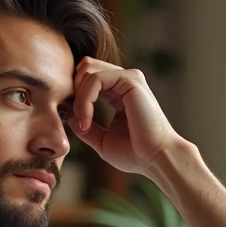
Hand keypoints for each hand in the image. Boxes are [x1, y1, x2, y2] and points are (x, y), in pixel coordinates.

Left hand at [71, 56, 182, 173]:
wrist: (155, 159)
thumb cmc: (135, 153)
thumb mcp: (101, 140)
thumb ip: (85, 127)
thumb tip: (69, 116)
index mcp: (118, 91)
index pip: (87, 77)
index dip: (73, 94)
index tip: (70, 119)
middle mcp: (124, 81)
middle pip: (85, 67)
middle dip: (73, 91)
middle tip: (73, 118)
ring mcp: (129, 78)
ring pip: (88, 70)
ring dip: (78, 97)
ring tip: (82, 123)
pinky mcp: (131, 80)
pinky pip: (95, 79)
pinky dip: (85, 99)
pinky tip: (86, 120)